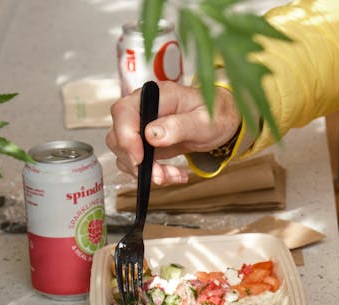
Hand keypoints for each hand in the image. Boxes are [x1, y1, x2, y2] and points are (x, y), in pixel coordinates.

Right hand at [105, 80, 241, 184]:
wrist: (220, 121)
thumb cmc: (215, 114)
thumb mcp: (204, 120)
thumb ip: (179, 126)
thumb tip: (151, 134)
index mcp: (156, 95)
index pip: (124, 112)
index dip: (126, 138)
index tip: (139, 159)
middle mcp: (143, 109)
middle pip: (118, 135)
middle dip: (135, 161)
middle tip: (159, 175)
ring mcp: (142, 126)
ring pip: (124, 153)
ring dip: (145, 171)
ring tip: (172, 175)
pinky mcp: (145, 143)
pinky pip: (136, 161)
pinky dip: (151, 174)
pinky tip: (173, 174)